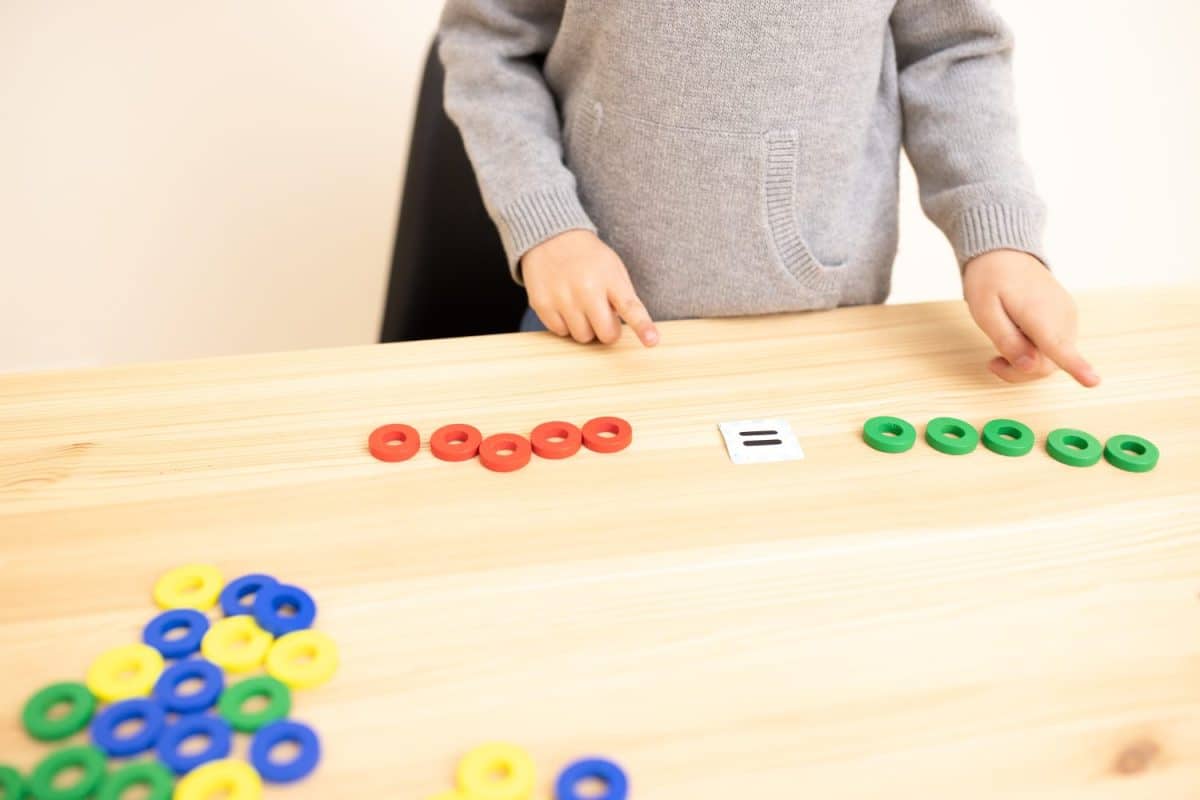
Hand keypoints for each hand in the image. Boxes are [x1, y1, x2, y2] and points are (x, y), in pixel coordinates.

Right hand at [521, 230, 658, 346]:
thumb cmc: (589, 259)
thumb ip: (622, 299)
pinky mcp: (542, 304)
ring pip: (582, 337)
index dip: (643, 327)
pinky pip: (560, 332)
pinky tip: (564, 305)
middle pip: (605, 333)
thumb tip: (620, 330)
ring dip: (585, 327)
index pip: (630, 307)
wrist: (551, 238)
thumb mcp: (613, 270)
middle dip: (607, 330)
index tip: (652, 341)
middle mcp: (586, 289)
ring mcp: (563, 297)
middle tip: (602, 316)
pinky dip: (564, 324)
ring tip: (580, 306)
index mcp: (611, 279)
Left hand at [963, 249, 1100, 386]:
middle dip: (1021, 372)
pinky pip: (1055, 347)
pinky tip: (1018, 336)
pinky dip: (1036, 351)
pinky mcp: (1066, 319)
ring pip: (1053, 359)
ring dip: (1027, 363)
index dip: (1077, 367)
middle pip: (1049, 365)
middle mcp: (1061, 317)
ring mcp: (1067, 318)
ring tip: (1002, 346)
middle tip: (993, 362)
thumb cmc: (990, 281)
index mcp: (1040, 314)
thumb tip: (1030, 367)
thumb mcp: (985, 312)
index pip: (1059, 347)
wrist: (1005, 253)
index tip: (1093, 382)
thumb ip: (1007, 341)